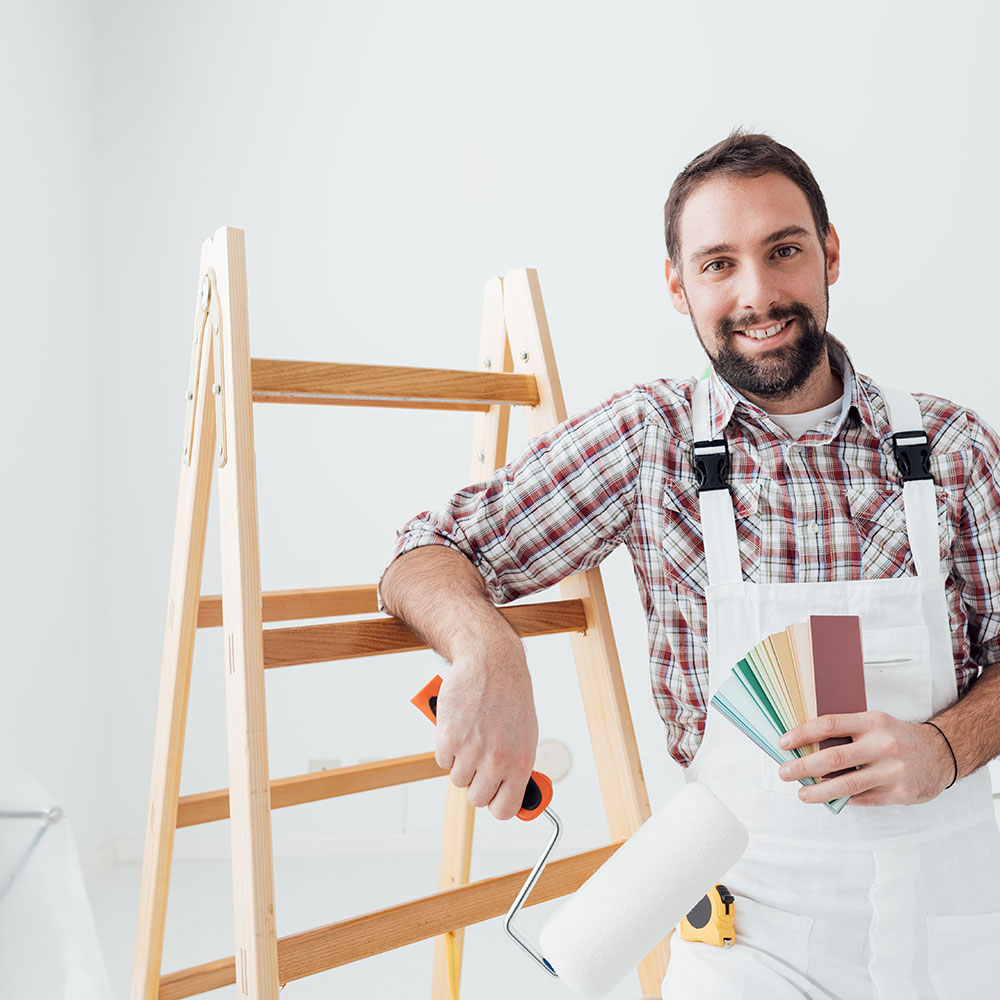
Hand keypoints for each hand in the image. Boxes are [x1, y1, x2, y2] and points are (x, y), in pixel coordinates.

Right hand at [433, 635, 537, 820]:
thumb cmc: (510, 696)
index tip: (493, 795)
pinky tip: (459, 727)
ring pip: (458, 779)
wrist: (491, 663)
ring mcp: (471, 751)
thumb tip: (513, 794)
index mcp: (520, 763)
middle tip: (478, 761)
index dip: (496, 803)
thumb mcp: (526, 735)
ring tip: (471, 737)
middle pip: (477, 798)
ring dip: (460, 762)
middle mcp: (497, 761)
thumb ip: (517, 766)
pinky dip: (446, 747)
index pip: (504, 810)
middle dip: (476, 783)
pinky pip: (442, 760)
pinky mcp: (448, 739)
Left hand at [777, 711, 954, 805]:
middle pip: (834, 758)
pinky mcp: (899, 793)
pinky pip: (862, 799)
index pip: (830, 724)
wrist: (940, 755)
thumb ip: (846, 732)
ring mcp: (892, 771)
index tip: (783, 743)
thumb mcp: (874, 724)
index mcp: (872, 722)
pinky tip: (828, 799)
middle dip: (803, 766)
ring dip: (818, 791)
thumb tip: (805, 746)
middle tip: (784, 772)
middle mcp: (883, 745)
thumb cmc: (896, 737)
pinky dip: (842, 799)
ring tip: (801, 793)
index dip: (803, 734)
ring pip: (846, 785)